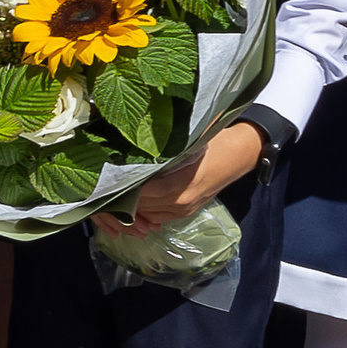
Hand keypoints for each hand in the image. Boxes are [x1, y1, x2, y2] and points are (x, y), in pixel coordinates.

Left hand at [108, 119, 266, 229]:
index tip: (107, 175)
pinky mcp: (186, 213)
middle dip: (123, 196)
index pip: (140, 193)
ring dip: (133, 205)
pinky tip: (136, 196)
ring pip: (147, 215)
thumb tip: (135, 130)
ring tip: (119, 188)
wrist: (239, 155)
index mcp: (178, 185)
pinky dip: (145, 209)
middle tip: (107, 182)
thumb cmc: (213, 141)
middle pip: (140, 207)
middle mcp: (179, 203)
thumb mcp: (188, 138)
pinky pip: (158, 216)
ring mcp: (183, 210)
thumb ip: (162, 143)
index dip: (122, 186)